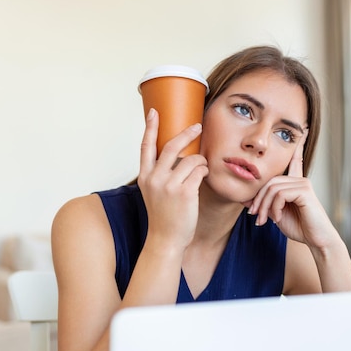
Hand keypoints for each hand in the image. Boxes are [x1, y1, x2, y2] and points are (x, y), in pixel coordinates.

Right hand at [138, 108, 208, 250]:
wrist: (166, 239)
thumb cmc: (164, 215)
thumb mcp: (154, 192)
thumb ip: (161, 173)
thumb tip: (179, 153)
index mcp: (145, 176)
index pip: (146, 146)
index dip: (150, 127)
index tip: (154, 112)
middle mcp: (155, 178)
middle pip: (172, 146)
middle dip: (187, 133)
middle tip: (198, 126)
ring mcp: (169, 186)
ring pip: (191, 159)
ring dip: (201, 161)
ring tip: (201, 168)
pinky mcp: (185, 192)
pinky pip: (200, 171)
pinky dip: (204, 171)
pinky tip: (203, 176)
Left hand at [245, 133, 339, 248]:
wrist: (316, 240)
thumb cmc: (299, 227)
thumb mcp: (276, 214)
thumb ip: (264, 203)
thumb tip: (245, 198)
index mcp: (296, 182)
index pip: (295, 159)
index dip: (298, 144)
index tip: (304, 129)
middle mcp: (300, 180)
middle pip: (269, 181)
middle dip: (258, 199)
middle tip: (254, 216)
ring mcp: (303, 184)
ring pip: (272, 188)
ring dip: (264, 206)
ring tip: (264, 220)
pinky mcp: (305, 191)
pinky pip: (280, 194)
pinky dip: (274, 208)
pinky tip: (278, 219)